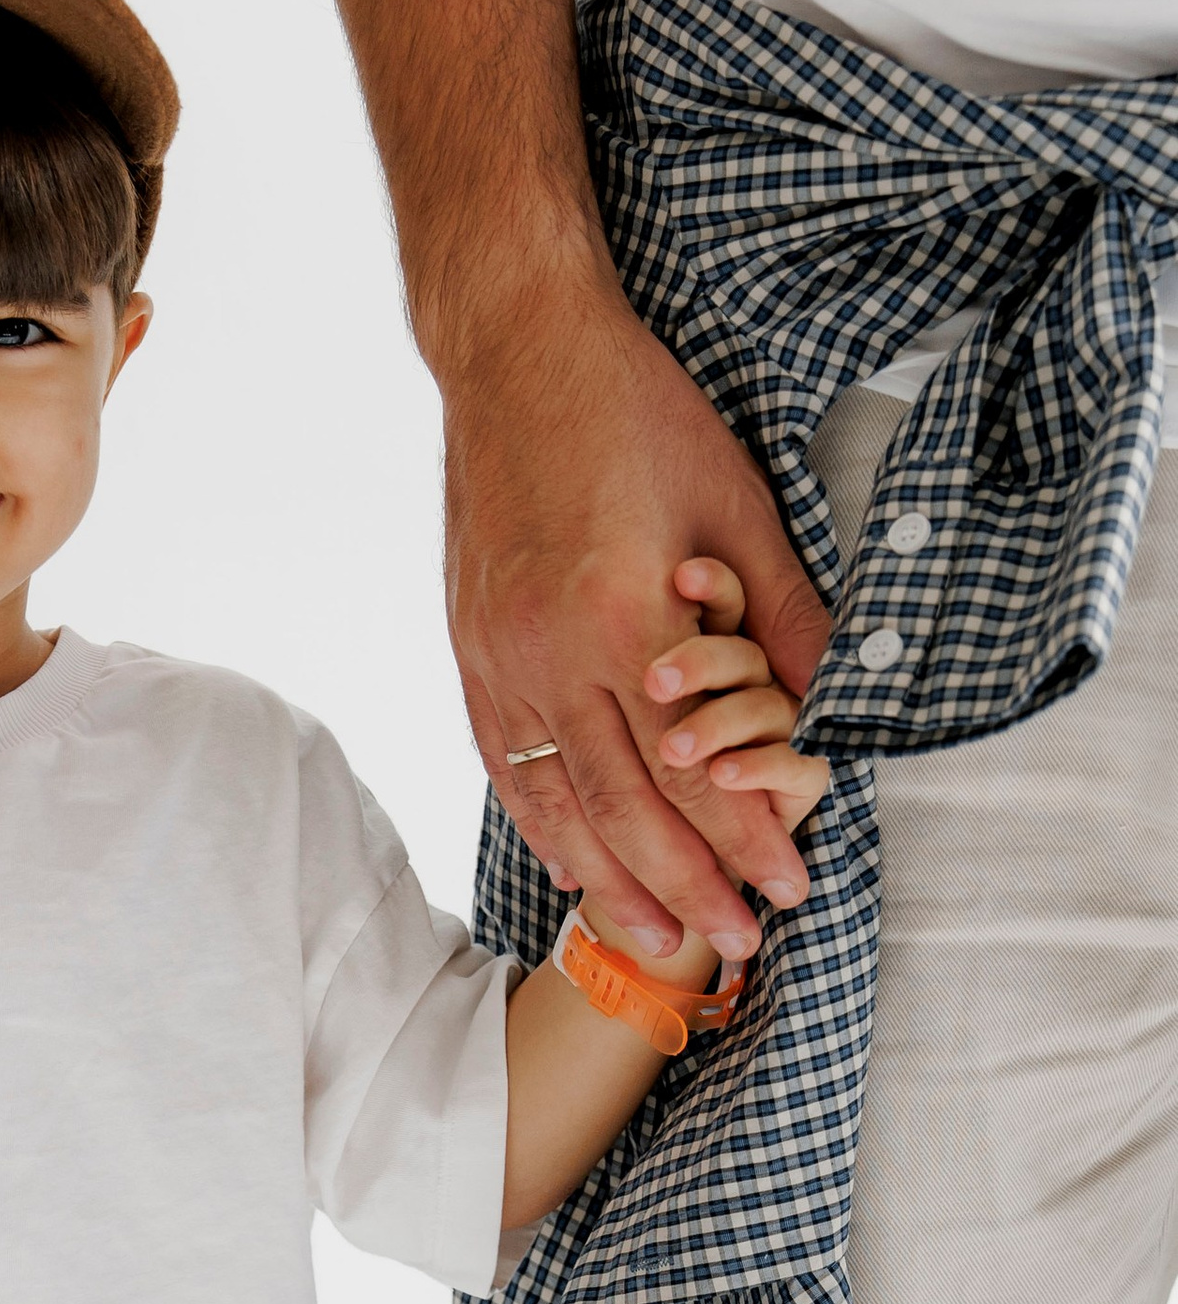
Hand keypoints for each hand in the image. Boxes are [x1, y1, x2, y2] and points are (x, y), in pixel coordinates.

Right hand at [442, 282, 834, 960]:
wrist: (515, 356)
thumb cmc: (634, 413)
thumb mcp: (734, 499)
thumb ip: (783, 611)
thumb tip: (831, 702)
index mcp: (626, 615)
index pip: (698, 762)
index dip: (745, 837)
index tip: (788, 888)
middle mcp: (555, 655)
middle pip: (630, 806)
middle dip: (690, 887)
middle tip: (736, 948)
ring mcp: (502, 662)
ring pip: (562, 806)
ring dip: (614, 885)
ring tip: (656, 943)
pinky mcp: (471, 657)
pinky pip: (507, 771)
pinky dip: (546, 833)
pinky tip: (576, 874)